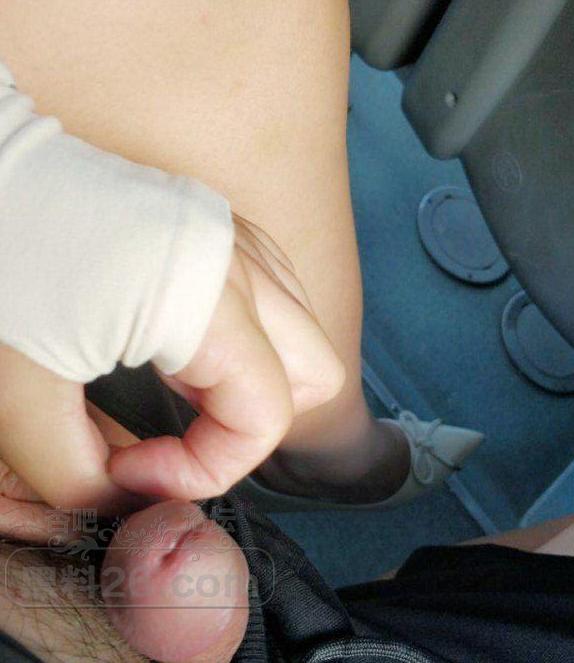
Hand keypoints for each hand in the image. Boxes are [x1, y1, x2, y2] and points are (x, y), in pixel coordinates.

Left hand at [0, 214, 343, 509]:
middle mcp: (243, 262)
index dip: (206, 469)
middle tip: (179, 436)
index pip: (265, 417)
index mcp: (207, 298)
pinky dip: (249, 341)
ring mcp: (239, 239)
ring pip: (302, 334)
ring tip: (178, 392)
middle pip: (316, 376)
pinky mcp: (223, 230)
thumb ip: (73, 477)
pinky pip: (275, 298)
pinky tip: (187, 347)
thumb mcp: (17, 394)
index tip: (131, 470)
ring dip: (255, 383)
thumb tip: (121, 500)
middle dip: (250, 428)